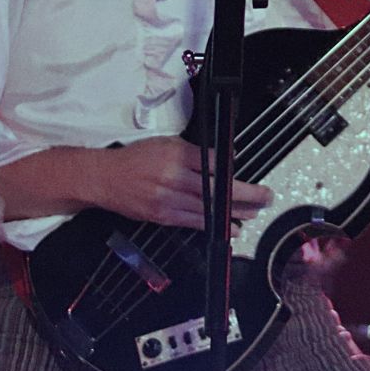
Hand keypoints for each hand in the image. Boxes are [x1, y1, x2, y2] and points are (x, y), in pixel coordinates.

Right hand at [84, 137, 274, 229]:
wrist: (104, 178)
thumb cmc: (135, 159)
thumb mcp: (166, 143)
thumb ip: (194, 152)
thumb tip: (222, 162)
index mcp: (177, 153)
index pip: (214, 162)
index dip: (234, 172)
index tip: (251, 177)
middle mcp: (174, 176)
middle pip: (217, 188)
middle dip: (246, 194)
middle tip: (265, 197)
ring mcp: (168, 198)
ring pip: (210, 207)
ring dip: (236, 212)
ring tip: (254, 213)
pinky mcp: (162, 216)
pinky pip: (194, 222)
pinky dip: (215, 224)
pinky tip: (230, 227)